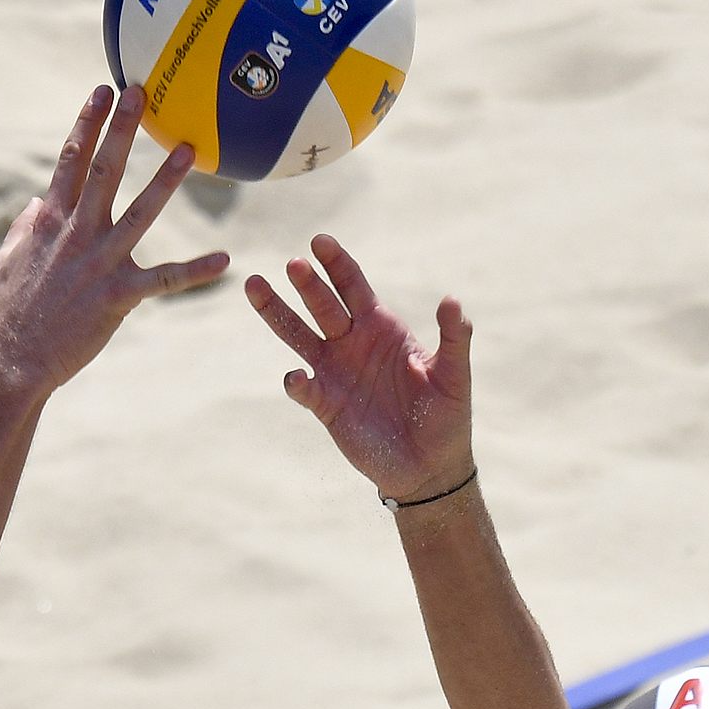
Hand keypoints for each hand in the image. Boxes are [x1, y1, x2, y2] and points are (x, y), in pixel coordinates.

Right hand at [0, 84, 229, 393]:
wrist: (11, 357)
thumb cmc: (10, 310)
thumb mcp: (10, 258)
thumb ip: (28, 226)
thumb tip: (40, 202)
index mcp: (51, 220)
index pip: (71, 159)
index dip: (88, 122)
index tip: (101, 90)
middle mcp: (76, 233)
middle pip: (104, 170)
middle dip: (123, 128)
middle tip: (142, 92)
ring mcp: (99, 263)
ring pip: (140, 214)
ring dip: (166, 181)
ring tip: (190, 151)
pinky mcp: (117, 297)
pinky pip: (164, 280)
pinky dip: (195, 270)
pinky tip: (224, 259)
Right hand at [245, 238, 473, 503]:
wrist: (429, 467)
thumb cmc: (446, 417)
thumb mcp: (454, 376)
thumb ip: (454, 339)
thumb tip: (452, 300)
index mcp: (381, 328)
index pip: (353, 287)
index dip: (337, 264)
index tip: (320, 241)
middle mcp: (352, 343)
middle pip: (322, 305)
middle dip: (308, 284)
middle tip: (293, 264)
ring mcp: (335, 372)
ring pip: (297, 335)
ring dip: (277, 313)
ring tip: (254, 286)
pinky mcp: (325, 406)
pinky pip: (303, 389)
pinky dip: (297, 383)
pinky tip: (296, 377)